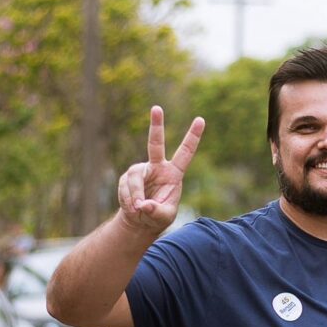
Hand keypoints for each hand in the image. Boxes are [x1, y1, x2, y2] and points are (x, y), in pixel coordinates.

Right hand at [118, 106, 204, 232]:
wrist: (141, 218)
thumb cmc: (158, 216)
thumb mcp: (163, 217)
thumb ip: (156, 211)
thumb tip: (143, 205)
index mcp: (174, 173)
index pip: (185, 152)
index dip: (193, 137)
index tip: (201, 119)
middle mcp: (157, 166)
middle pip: (155, 143)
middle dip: (156, 125)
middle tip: (156, 108)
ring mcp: (141, 169)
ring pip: (135, 178)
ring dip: (134, 195)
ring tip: (137, 208)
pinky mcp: (127, 176)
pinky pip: (126, 187)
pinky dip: (127, 199)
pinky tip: (132, 207)